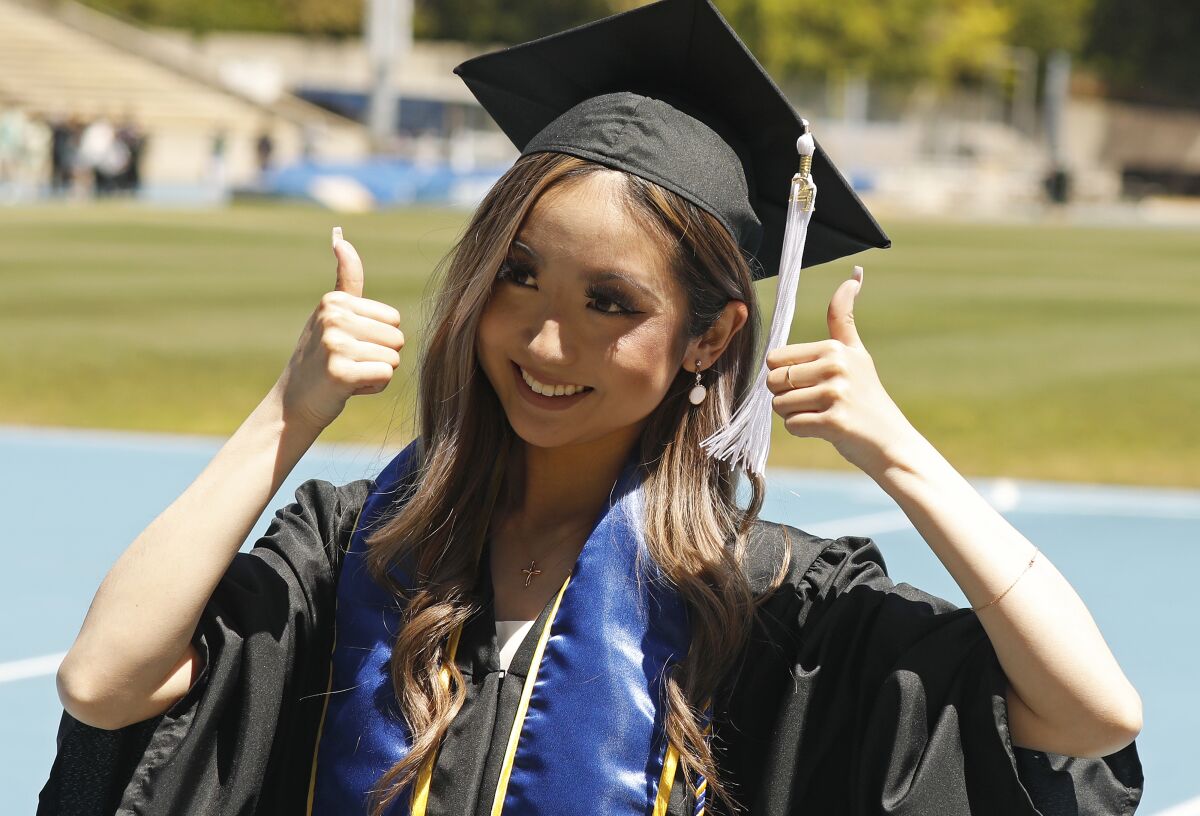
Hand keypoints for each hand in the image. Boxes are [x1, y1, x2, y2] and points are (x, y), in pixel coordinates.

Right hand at [275, 228, 405, 431]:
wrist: (294, 403)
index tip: (349, 345)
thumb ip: (346, 278)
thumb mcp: (331, 313)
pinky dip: (374, 388)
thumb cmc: (320, 358)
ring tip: (348, 375)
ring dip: (376, 373)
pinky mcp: (341, 372)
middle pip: (397, 338)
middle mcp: (333, 317)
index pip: (393, 319)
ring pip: (393, 359)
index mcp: (334, 301)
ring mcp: (335, 344)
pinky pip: (386, 376)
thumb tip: (341, 238)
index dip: (378, 338)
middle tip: (349, 364)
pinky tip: (349, 389)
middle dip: (380, 356)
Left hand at [765, 266, 917, 473]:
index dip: (785, 374)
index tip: (811, 381)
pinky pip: (792, 425)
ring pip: (780, 405)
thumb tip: (855, 274)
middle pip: (774, 381)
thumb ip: (844, 318)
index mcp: (835, 348)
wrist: (892, 442)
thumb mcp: (857, 353)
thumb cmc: (866, 398)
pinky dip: (803, 431)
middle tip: (815, 402)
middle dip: (786, 396)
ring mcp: (836, 393)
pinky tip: (826, 429)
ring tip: (823, 414)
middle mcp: (836, 366)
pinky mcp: (834, 421)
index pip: (776, 358)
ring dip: (794, 415)